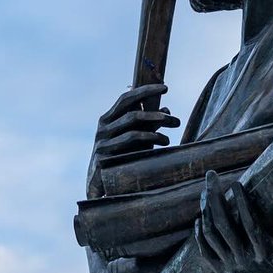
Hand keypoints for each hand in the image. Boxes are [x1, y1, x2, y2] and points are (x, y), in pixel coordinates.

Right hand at [86, 83, 179, 197]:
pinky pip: (131, 142)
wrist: (98, 185)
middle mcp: (103, 128)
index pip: (126, 98)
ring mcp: (102, 142)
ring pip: (133, 127)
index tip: (166, 88)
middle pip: (131, 111)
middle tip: (174, 118)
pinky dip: (150, 139)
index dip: (145, 90)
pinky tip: (164, 143)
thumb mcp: (134, 138)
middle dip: (155, 113)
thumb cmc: (119, 158)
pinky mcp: (104, 156)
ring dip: (156, 129)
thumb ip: (147, 125)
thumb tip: (167, 110)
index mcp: (107, 119)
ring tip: (170, 137)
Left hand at [196, 171, 272, 272]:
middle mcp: (246, 262)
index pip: (249, 223)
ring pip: (212, 236)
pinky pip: (206, 252)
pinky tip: (201, 217)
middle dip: (215, 197)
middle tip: (211, 176)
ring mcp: (232, 269)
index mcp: (267, 254)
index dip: (241, 202)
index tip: (236, 183)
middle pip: (223, 225)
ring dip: (206, 211)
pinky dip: (200, 234)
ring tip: (206, 191)